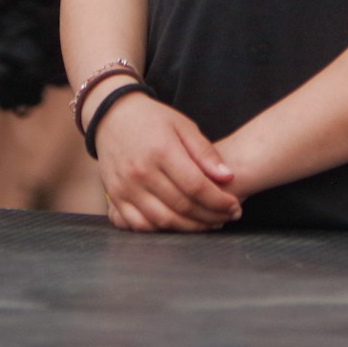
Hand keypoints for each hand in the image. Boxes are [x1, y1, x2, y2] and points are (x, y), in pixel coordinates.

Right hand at [93, 93, 241, 232]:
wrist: (112, 116)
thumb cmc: (152, 119)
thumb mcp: (183, 126)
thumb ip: (205, 153)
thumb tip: (228, 177)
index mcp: (161, 151)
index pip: (196, 187)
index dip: (219, 201)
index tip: (234, 206)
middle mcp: (141, 172)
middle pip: (182, 206)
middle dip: (210, 216)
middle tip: (227, 217)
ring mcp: (125, 187)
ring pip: (163, 220)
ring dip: (190, 227)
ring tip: (208, 223)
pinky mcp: (115, 196)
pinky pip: (139, 224)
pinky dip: (161, 230)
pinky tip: (179, 224)